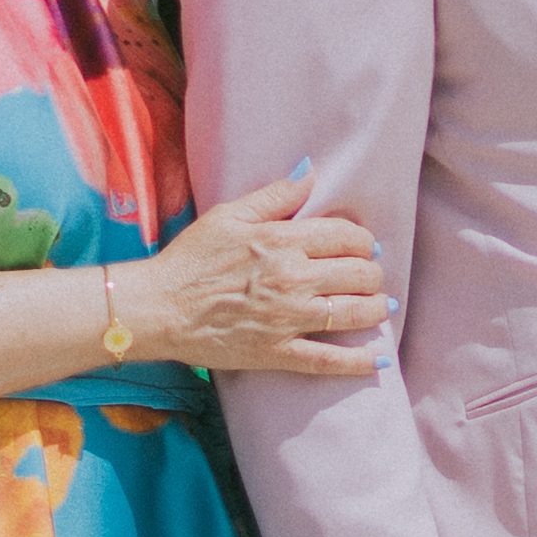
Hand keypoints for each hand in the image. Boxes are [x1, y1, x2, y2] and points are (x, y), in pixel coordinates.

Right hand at [123, 166, 387, 378]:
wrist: (158, 308)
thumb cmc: (190, 259)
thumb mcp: (228, 215)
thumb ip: (274, 195)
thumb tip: (310, 174)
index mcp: (282, 241)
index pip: (346, 237)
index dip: (364, 241)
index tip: (363, 247)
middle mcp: (293, 279)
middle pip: (359, 274)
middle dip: (372, 274)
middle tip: (369, 277)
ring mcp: (288, 319)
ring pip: (354, 313)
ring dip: (375, 309)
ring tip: (378, 307)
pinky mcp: (277, 353)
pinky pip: (329, 360)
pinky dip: (358, 362)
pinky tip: (378, 360)